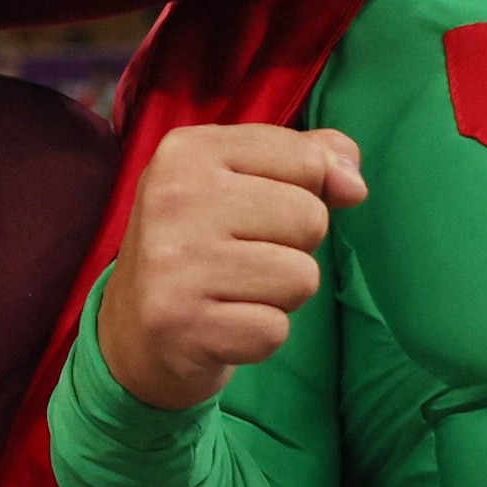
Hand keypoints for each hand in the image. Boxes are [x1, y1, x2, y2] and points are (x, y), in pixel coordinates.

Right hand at [95, 124, 365, 411]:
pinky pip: (275, 330)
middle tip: (241, 258)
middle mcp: (175, 198)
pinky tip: (222, 325)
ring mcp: (174, 263)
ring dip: (280, 295)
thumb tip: (354, 185)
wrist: (132, 332)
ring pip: (301, 278)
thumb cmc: (201, 244)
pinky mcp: (183, 324)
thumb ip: (307, 160)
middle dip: (292, 247)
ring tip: (233, 291)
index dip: (305, 193)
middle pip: (310, 219)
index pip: (308, 161)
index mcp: (188, 150)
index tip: (260, 211)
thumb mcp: (241, 180)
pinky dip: (259, 336)